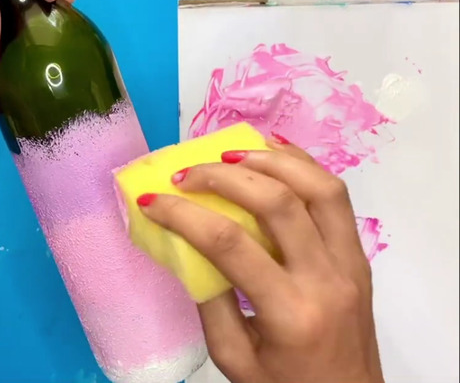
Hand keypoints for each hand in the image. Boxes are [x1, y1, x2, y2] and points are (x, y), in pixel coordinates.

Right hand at [137, 137, 384, 382]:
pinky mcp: (359, 255)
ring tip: (227, 154)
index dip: (184, 214)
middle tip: (184, 174)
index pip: (231, 244)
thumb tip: (185, 244)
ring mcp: (351, 262)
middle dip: (223, 177)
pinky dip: (303, 166)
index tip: (151, 200)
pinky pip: (336, 197)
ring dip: (269, 161)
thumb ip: (209, 301)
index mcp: (289, 313)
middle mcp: (327, 279)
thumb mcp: (233, 357)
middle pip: (278, 203)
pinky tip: (270, 152)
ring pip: (318, 187)